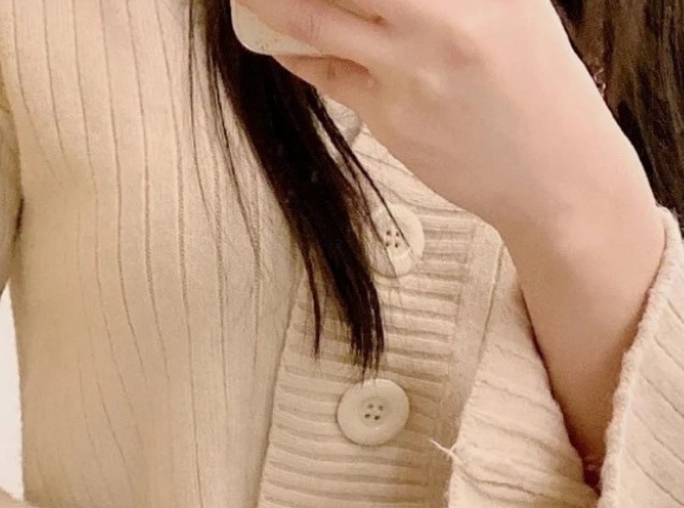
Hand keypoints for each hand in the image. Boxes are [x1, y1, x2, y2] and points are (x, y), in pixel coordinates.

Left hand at [233, 0, 627, 237]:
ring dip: (275, 4)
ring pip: (321, 21)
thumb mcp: (512, 6)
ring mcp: (412, 69)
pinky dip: (297, 52)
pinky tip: (277, 39)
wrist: (553, 171)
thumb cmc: (535, 83)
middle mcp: (444, 17)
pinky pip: (327, 74)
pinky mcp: (390, 117)